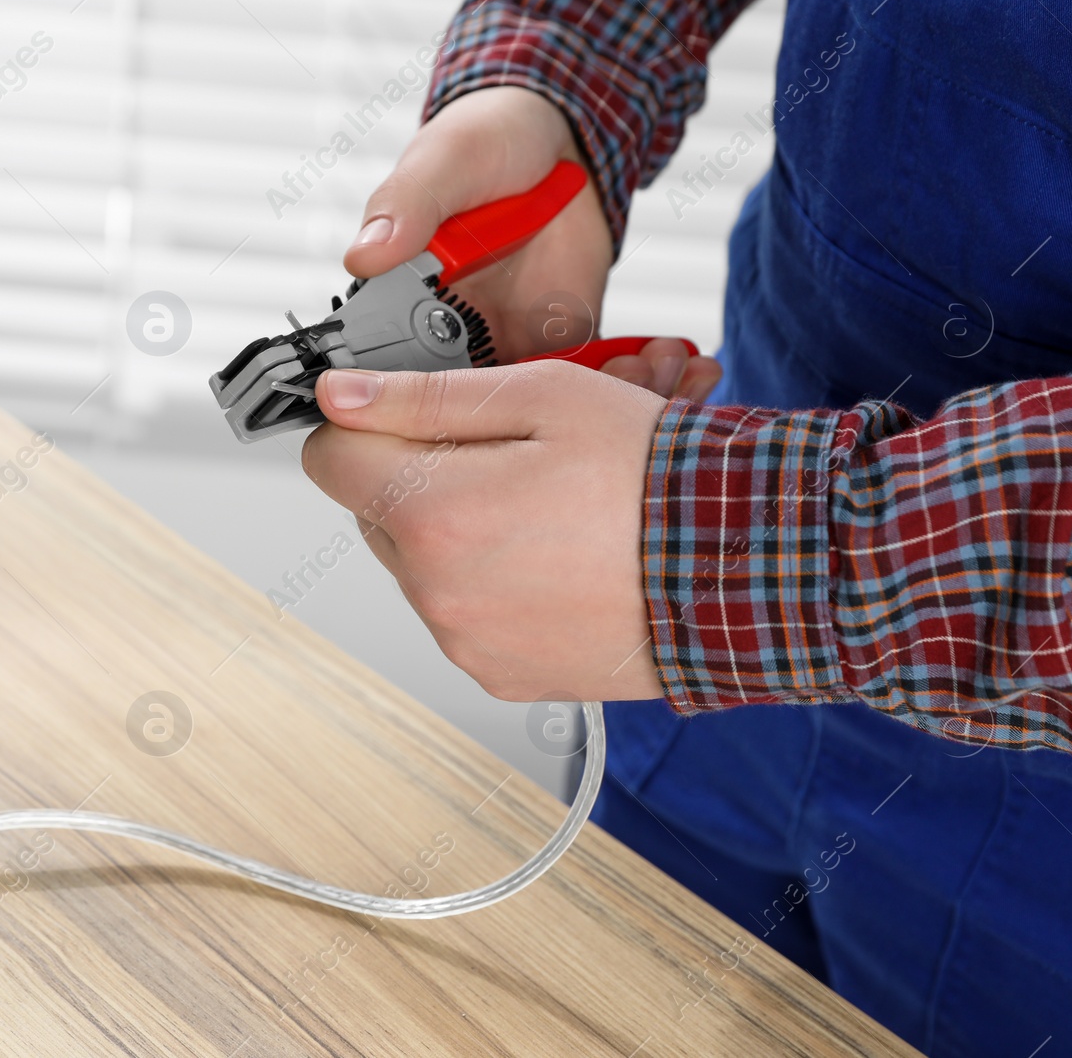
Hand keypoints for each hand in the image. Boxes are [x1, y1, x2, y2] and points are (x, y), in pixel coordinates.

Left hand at [301, 363, 669, 701]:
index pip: (329, 460)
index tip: (406, 416)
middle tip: (505, 459)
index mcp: (434, 513)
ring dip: (456, 535)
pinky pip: (461, 617)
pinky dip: (490, 588)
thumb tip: (338, 397)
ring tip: (542, 513)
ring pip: (419, 567)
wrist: (742, 569)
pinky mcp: (498, 675)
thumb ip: (424, 396)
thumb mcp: (541, 397)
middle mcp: (437, 591)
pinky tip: (553, 563)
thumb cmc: (653, 478)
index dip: (365, 426)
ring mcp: (466, 642)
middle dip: (419, 479)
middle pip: (375, 514)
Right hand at [346, 86, 721, 400]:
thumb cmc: (487, 140)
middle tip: (576, 416)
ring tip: (642, 376)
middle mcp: (454, 339)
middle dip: (519, 432)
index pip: (397, 382)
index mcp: (404, 306)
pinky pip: (588, 382)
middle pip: (469, 414)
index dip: (424, 417)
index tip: (470, 425)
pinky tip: (664, 368)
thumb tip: (364, 256)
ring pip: (534, 410)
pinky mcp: (566, 340)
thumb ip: (407, 205)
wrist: (560, 135)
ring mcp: (512, 344)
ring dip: (588, 410)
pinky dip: (625, 384)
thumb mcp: (444, 161)